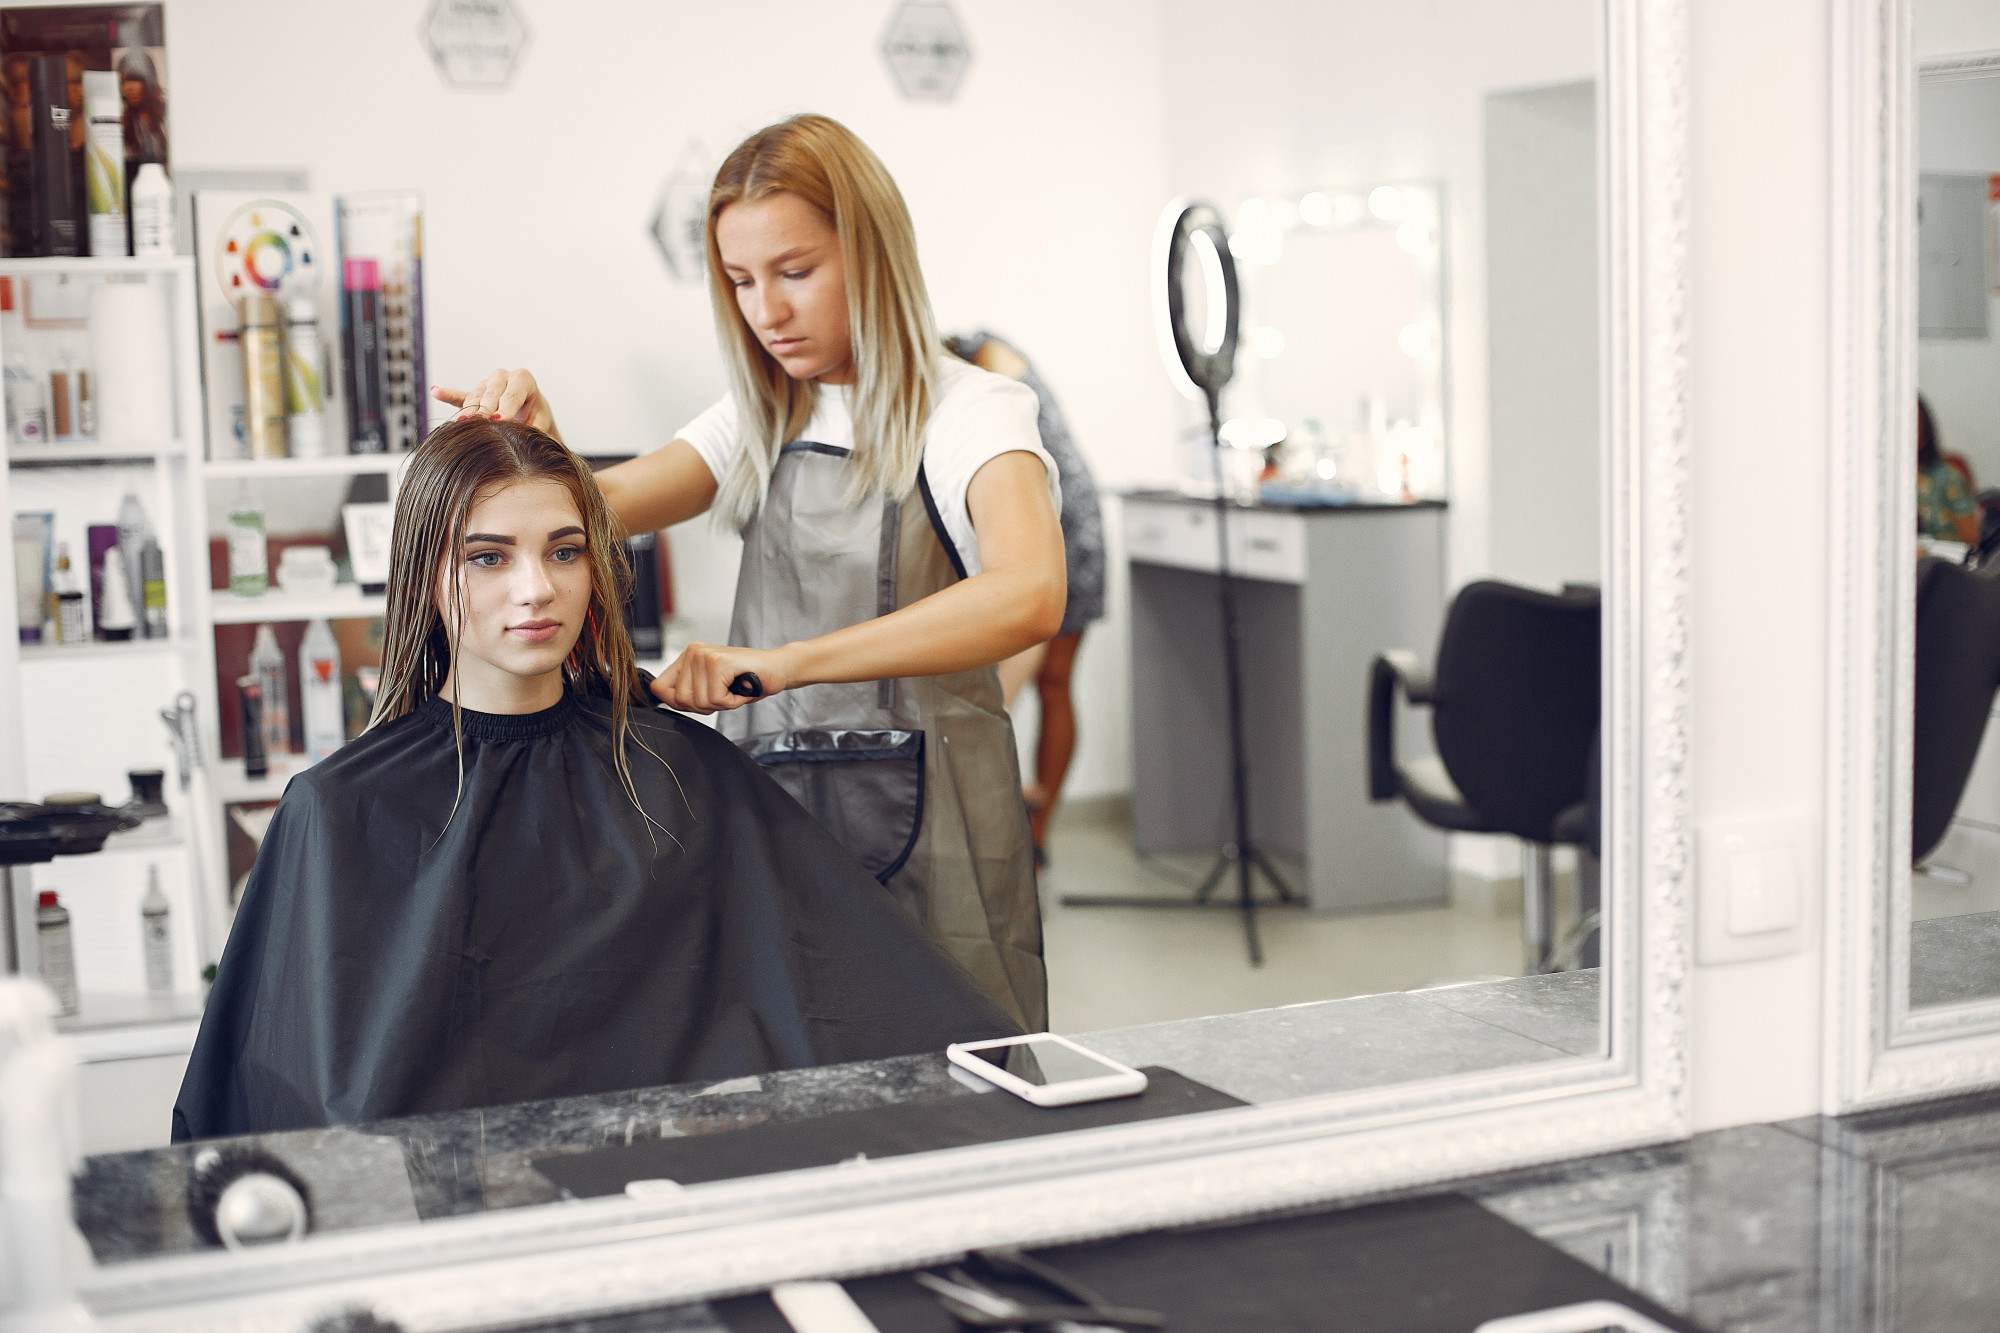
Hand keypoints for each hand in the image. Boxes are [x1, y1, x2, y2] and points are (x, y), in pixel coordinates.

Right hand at [431, 368, 560, 439]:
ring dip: (469, 410)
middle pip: (491, 393)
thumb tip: (531, 436)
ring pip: (475, 396)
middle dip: (486, 409)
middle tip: (480, 423)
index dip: (507, 408)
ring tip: (463, 422)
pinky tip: (436, 391)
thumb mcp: (542, 420)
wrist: (530, 413)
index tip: (501, 421)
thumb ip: (537, 426)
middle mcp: (502, 377)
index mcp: (522, 379)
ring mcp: (485, 385)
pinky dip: (448, 394)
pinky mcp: (473, 395)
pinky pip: (459, 395)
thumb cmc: (537, 416)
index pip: (513, 394)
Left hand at [652, 643, 795, 713]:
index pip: (659, 687)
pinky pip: (716, 699)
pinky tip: (741, 688)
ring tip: (734, 689)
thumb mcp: (709, 689)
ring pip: (698, 701)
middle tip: (725, 693)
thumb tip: (657, 695)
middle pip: (679, 700)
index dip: (678, 703)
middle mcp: (693, 651)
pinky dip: (732, 701)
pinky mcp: (719, 662)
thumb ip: (684, 693)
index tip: (704, 698)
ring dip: (721, 704)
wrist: (778, 669)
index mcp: (687, 656)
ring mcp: (704, 655)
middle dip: (705, 706)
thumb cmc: (746, 680)